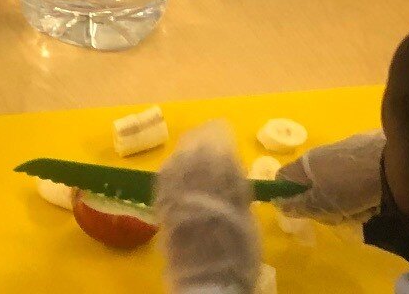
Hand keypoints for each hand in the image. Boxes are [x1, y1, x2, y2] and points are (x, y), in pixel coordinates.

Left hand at [156, 121, 261, 288]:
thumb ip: (236, 187)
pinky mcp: (161, 202)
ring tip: (194, 150)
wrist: (208, 278)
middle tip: (208, 137)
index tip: (222, 130)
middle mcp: (195, 177)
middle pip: (194, 146)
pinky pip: (167, 176)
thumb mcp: (246, 215)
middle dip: (202, 140)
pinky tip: (178, 170)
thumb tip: (231, 167)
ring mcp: (174, 188)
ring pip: (178, 158)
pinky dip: (174, 169)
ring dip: (187, 151)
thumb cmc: (237, 251)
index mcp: (222, 178)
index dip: (220, 137)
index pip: (218, 143)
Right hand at [278, 131, 385, 224]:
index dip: (288, 196)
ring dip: (344, 204)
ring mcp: (339, 155)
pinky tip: (373, 199)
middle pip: (310, 188)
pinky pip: (351, 182)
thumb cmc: (350, 186)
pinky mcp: (360, 157)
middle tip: (338, 215)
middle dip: (323, 205)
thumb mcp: (323, 202)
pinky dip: (359, 193)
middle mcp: (318, 156)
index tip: (304, 211)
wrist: (390, 164)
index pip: (283, 178)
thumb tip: (279, 204)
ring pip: (333, 188)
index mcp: (304, 165)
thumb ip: (300, 205)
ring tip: (361, 210)